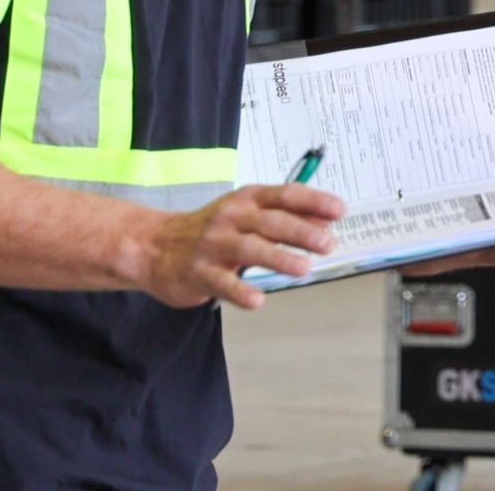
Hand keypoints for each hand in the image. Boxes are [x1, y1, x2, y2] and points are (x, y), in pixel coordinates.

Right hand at [138, 183, 345, 309]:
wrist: (154, 245)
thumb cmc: (211, 230)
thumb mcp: (247, 215)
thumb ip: (285, 217)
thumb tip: (327, 221)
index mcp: (247, 200)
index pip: (285, 195)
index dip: (313, 201)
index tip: (339, 211)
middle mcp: (231, 217)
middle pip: (270, 221)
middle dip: (301, 231)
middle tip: (328, 243)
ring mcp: (214, 244)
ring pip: (250, 249)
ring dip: (278, 258)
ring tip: (304, 268)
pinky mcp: (199, 272)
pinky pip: (222, 283)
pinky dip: (240, 291)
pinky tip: (258, 300)